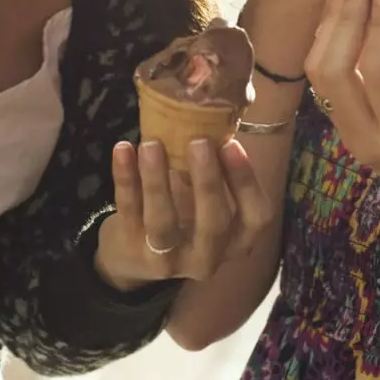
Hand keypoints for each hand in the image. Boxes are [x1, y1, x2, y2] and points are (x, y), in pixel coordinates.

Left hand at [95, 137, 273, 289]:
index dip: (246, 182)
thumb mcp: (203, 199)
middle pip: (213, 224)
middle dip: (207, 182)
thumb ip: (213, 170)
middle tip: (199, 142)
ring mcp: (168, 260)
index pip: (255, 217)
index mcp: (236, 240)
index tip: (231, 144)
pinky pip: (128, 212)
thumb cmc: (182, 215)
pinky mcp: (132, 250)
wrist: (132, 255)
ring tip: (151, 145)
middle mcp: (207, 257)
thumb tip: (212, 118)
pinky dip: (125, 179)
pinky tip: (123, 150)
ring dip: (158, 182)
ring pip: (163, 223)